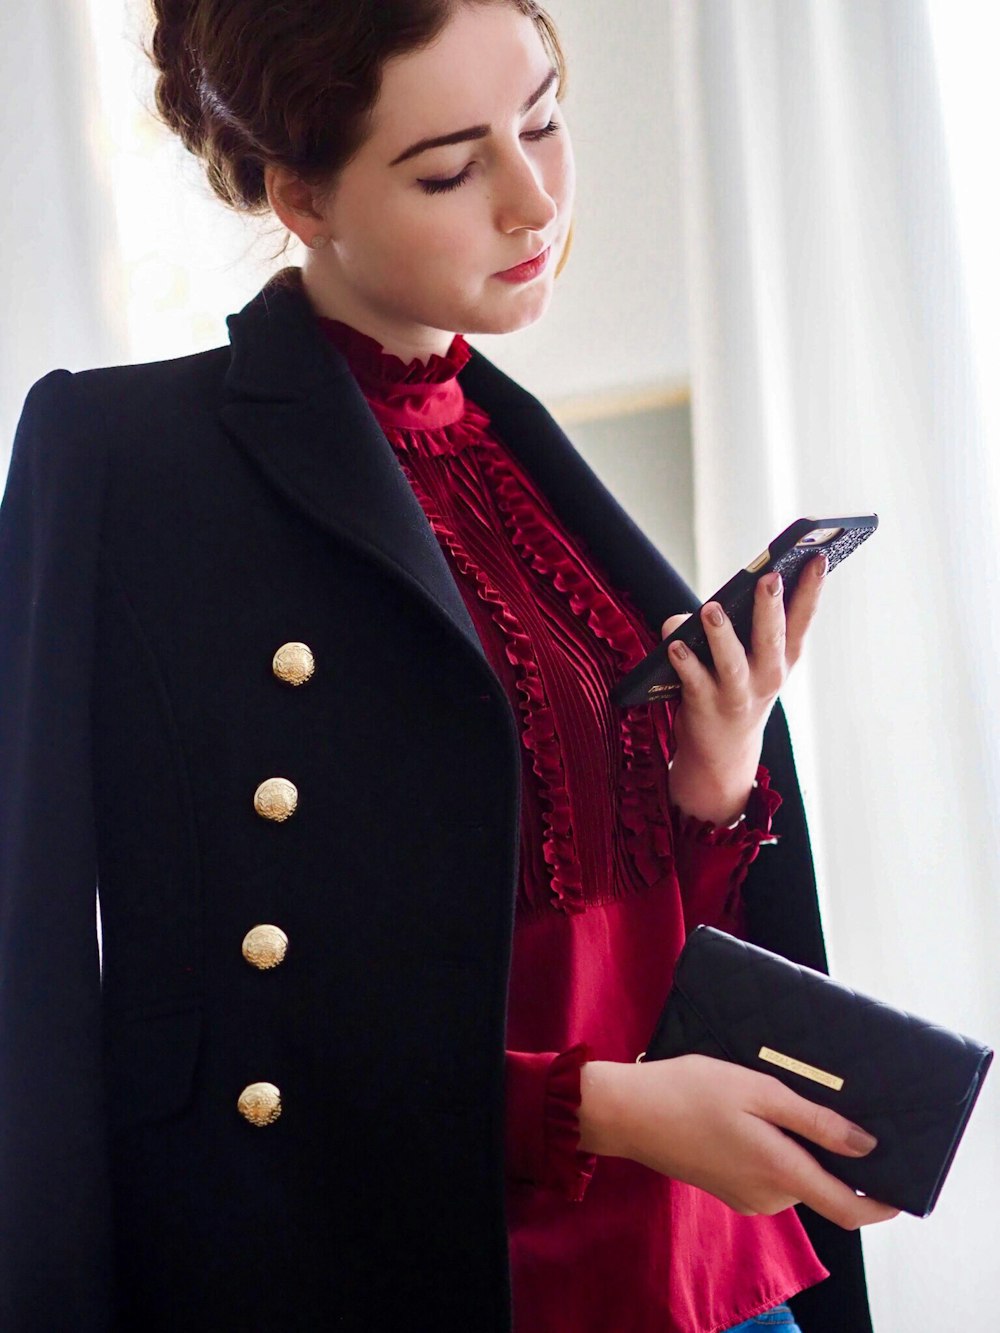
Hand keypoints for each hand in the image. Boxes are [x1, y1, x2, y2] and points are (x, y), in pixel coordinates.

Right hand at [579, 1054, 899, 1229]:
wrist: (628, 1111)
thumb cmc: (690, 1090)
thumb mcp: (758, 1090)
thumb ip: (815, 1122)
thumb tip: (866, 1147)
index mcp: (780, 1171)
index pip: (850, 1209)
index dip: (883, 1203)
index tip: (901, 1182)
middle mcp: (768, 1195)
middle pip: (821, 1184)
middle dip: (832, 1153)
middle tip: (825, 1101)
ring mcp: (746, 1196)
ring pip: (794, 1175)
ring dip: (799, 1147)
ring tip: (780, 1098)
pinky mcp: (728, 1188)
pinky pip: (769, 1174)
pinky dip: (775, 1150)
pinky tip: (755, 1115)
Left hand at [662, 556, 826, 823]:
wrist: (723, 752)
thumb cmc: (735, 688)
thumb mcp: (749, 659)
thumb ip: (732, 627)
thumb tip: (697, 615)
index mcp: (783, 657)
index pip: (802, 618)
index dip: (812, 588)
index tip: (819, 556)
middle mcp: (767, 676)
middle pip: (771, 638)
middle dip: (770, 607)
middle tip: (769, 576)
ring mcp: (737, 694)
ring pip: (732, 662)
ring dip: (722, 635)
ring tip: (712, 608)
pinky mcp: (706, 707)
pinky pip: (693, 681)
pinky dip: (684, 663)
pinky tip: (675, 645)